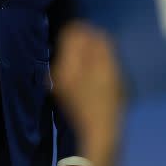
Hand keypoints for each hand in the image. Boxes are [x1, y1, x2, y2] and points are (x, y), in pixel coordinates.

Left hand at [53, 21, 124, 165]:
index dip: (88, 31)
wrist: (100, 134)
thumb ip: (99, 46)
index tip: (103, 41)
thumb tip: (93, 30)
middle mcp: (57, 71)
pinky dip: (87, 70)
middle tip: (107, 57)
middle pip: (72, 44)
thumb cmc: (107, 101)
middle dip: (89, 45)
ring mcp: (60, 82)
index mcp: (65, 64)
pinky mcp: (66, 91)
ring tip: (105, 70)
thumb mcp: (108, 69)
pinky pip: (76, 70)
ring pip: (75, 57)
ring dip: (90, 58)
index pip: (71, 32)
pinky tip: (99, 81)